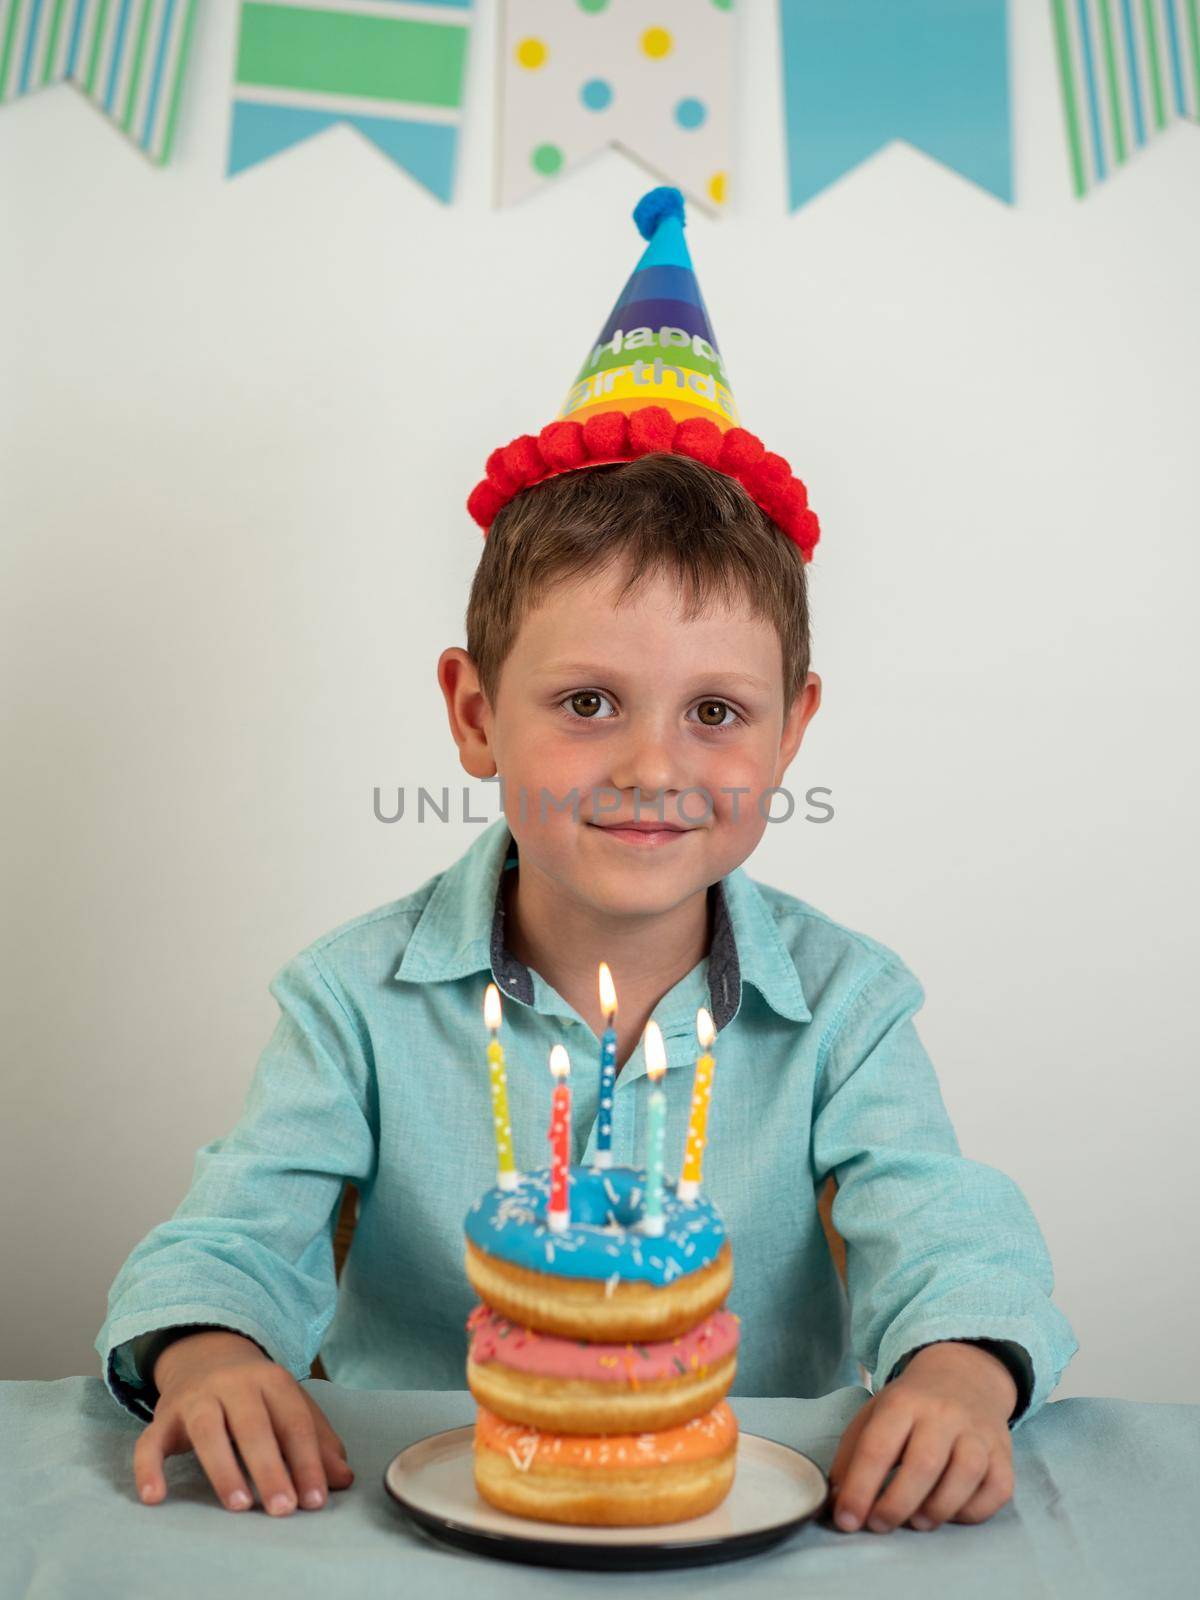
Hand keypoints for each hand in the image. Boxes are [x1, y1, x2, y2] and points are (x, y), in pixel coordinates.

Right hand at [132, 1330, 354, 1513]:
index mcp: (271, 1380)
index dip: (307, 1461)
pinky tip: (156, 1497)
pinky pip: (150, 1441)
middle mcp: (233, 1384)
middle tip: (283, 1509)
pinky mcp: (163, 1416)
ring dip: (223, 1469)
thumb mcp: (289, 1405)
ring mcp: (195, 1398)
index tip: (315, 1501)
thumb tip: (343, 1479)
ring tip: (239, 1505)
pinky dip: (149, 1469)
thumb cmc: (255, 1393)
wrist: (204, 1353)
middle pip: (252, 1426)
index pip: (293, 1421)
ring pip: (207, 1431)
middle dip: (270, 1468)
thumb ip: (317, 1440)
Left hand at [828, 1340, 1015, 1533]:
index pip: (878, 1447)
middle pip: (923, 1463)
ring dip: (938, 1508)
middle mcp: (943, 1414)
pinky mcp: (1004, 1453)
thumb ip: (853, 1455)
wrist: (965, 1376)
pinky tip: (953, 1514)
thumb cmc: (911, 1405)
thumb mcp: (875, 1414)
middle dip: (897, 1503)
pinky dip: (975, 1510)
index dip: (860, 1488)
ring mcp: (977, 1432)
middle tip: (879, 1525)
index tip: (847, 1520)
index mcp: (903, 1402)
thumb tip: (837, 1502)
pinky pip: (997, 1488)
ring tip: (917, 1522)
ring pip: (965, 1474)